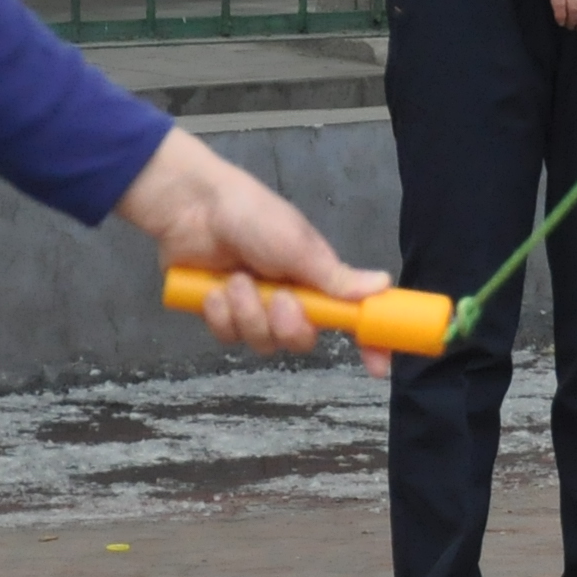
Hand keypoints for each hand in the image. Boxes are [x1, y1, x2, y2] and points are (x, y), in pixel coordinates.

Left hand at [117, 127, 396, 376]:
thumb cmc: (253, 217)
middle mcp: (289, 300)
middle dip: (287, 325)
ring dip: (247, 313)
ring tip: (236, 280)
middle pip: (300, 340)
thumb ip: (335, 276)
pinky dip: (221, 314)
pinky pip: (228, 336)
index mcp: (316, 281)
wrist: (193, 209)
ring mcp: (254, 308)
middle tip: (277, 297)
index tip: (378, 368)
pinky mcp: (221, 313)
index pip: (349, 318)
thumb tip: (384, 285)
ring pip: (261, 342)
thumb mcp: (298, 246)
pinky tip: (213, 291)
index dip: (367, 344)